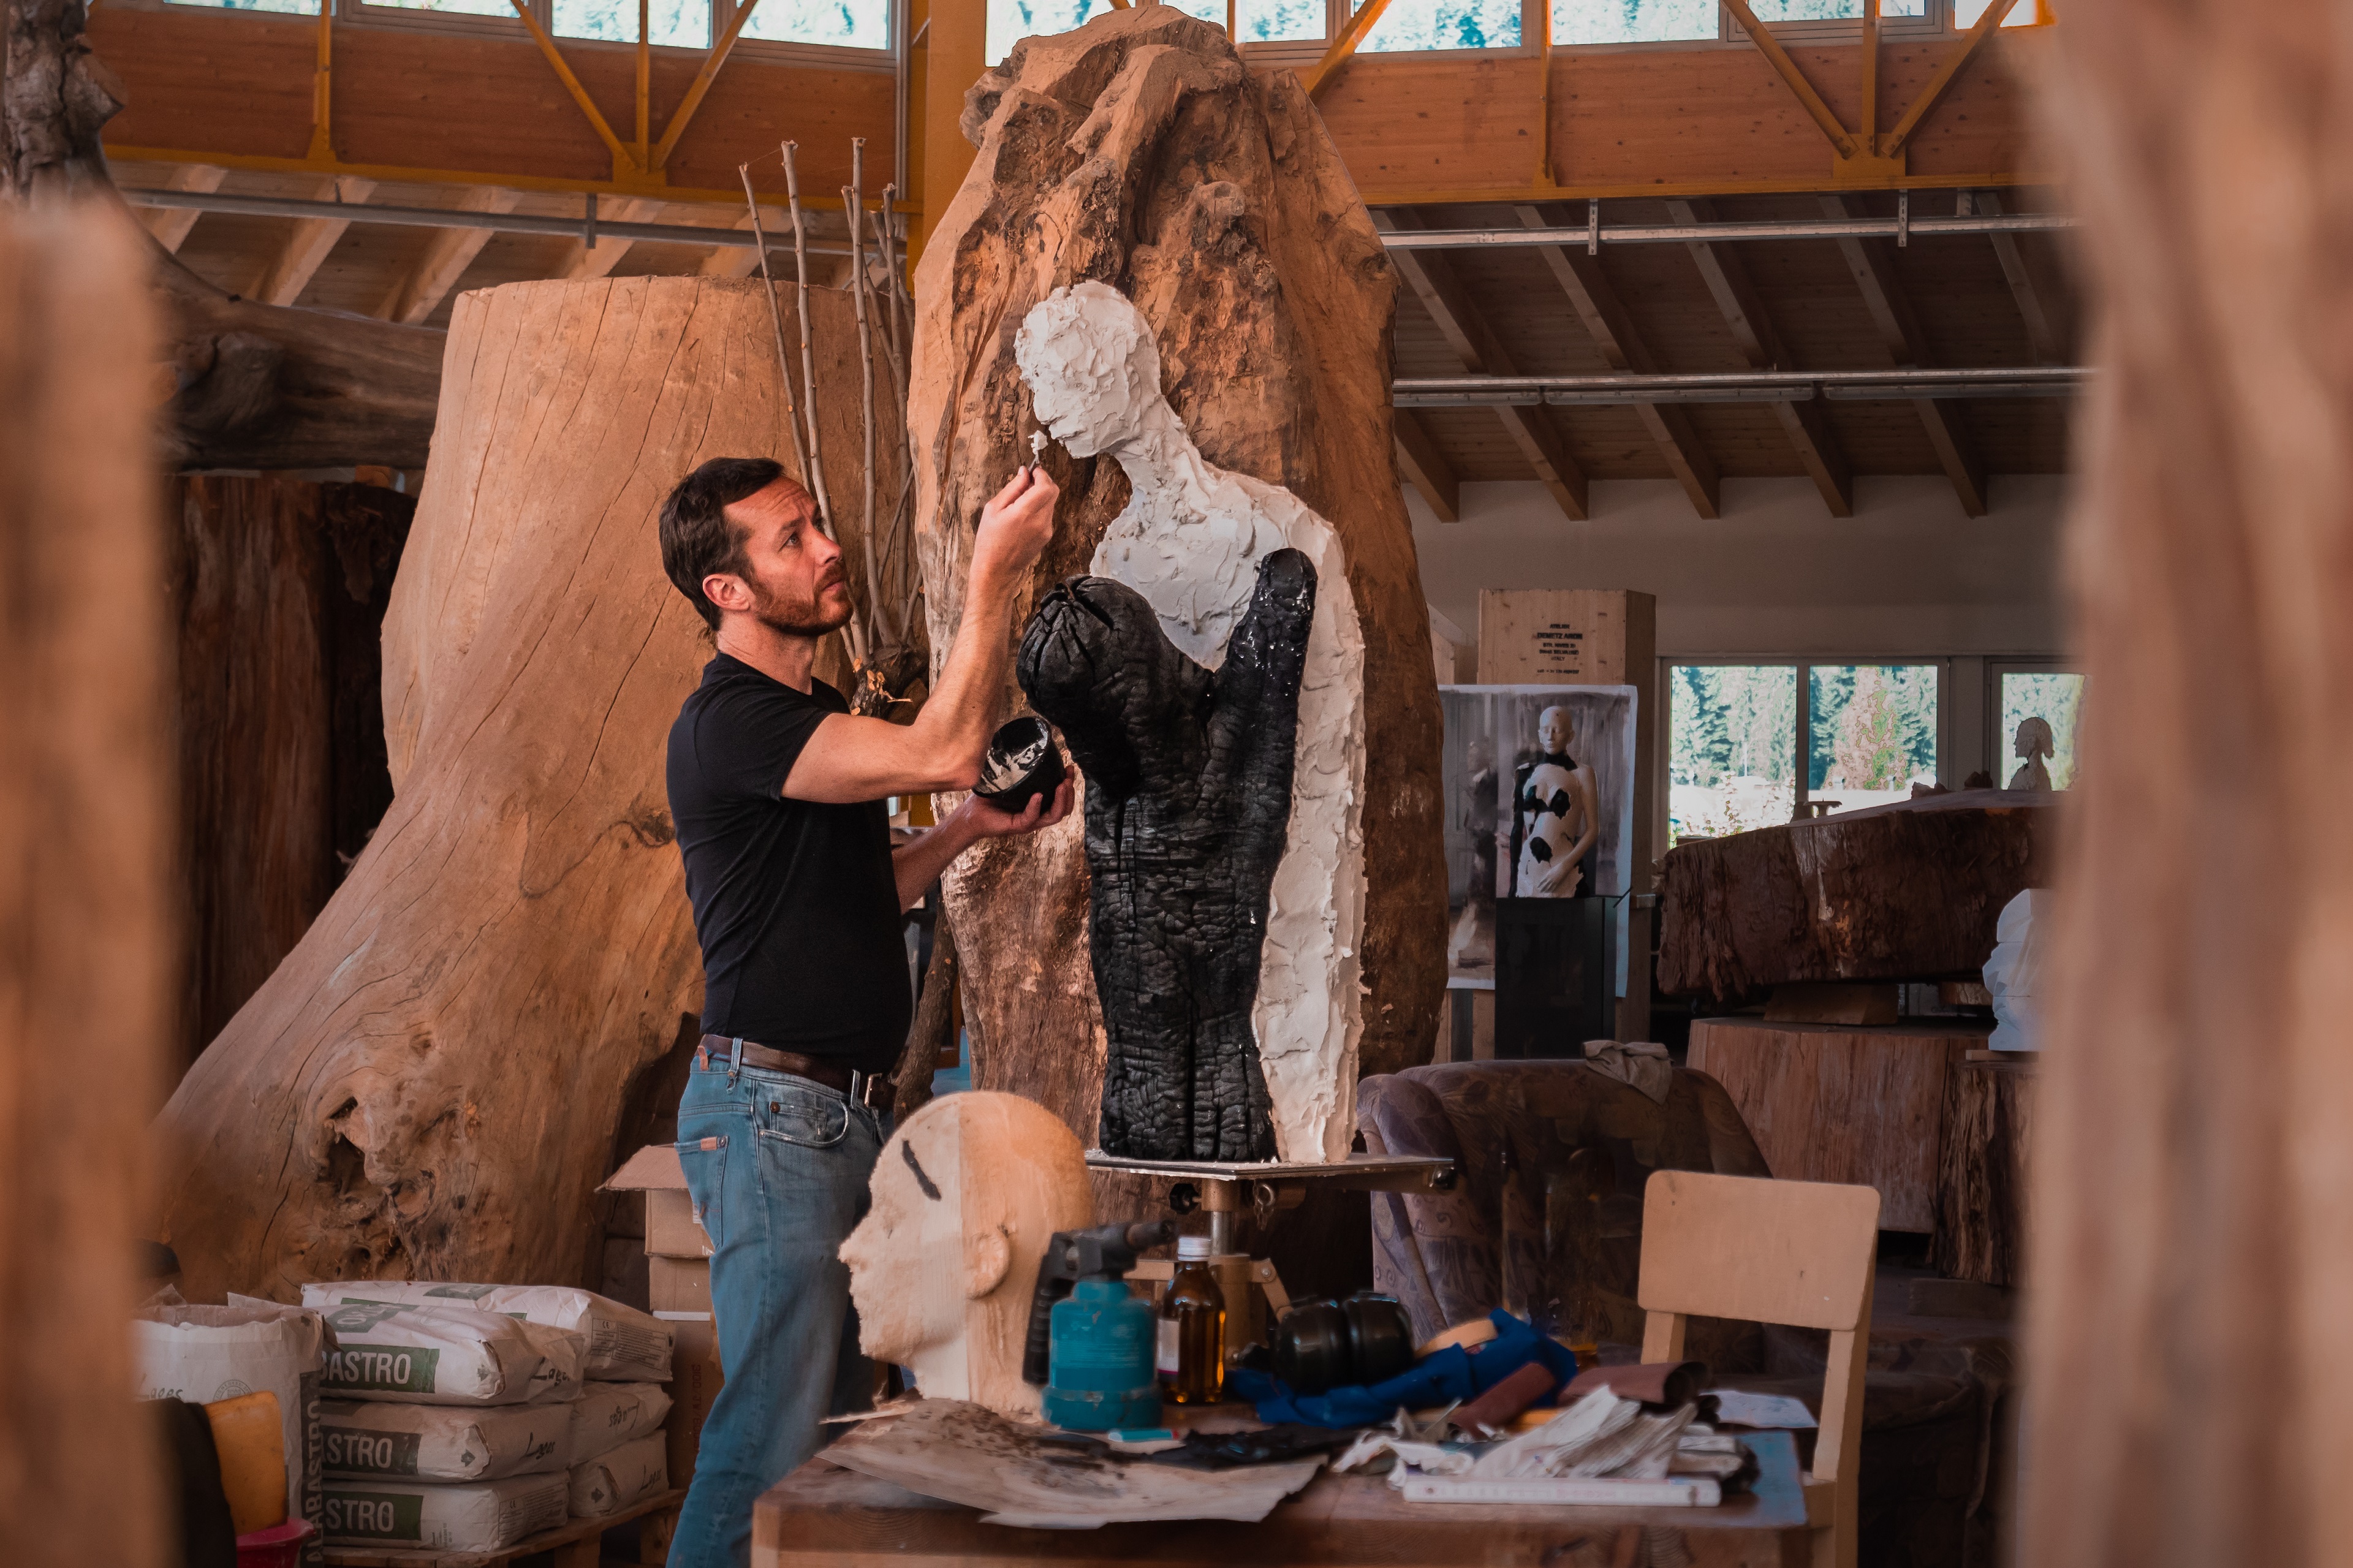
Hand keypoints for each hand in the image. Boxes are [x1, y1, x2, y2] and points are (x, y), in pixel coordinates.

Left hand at [960, 777, 1073, 839]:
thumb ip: (1017, 769)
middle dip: (1070, 792)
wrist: (970, 814)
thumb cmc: (988, 797)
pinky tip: (1038, 795)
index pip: (1061, 799)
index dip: (1069, 785)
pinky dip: (1036, 806)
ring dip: (1061, 800)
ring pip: (1054, 816)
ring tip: (1062, 785)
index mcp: (1038, 805)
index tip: (1069, 768)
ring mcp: (1029, 822)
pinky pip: (1032, 817)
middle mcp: (1037, 815)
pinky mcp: (1017, 825)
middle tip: (1068, 776)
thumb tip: (1020, 744)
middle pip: (1064, 809)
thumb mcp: (1007, 780)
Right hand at [972, 466, 1058, 585]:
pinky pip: (1047, 514)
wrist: (996, 569)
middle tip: (1027, 481)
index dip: (1041, 474)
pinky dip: (1040, 507)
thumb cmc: (989, 540)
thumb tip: (1024, 473)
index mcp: (1025, 513)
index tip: (1032, 470)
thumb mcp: (994, 508)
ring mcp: (1046, 530)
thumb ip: (1013, 488)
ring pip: (1051, 503)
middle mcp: (1040, 521)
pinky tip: (1024, 513)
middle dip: (1043, 482)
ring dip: (1041, 495)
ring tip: (1021, 500)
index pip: (1046, 486)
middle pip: (1053, 492)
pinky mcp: (1047, 536)